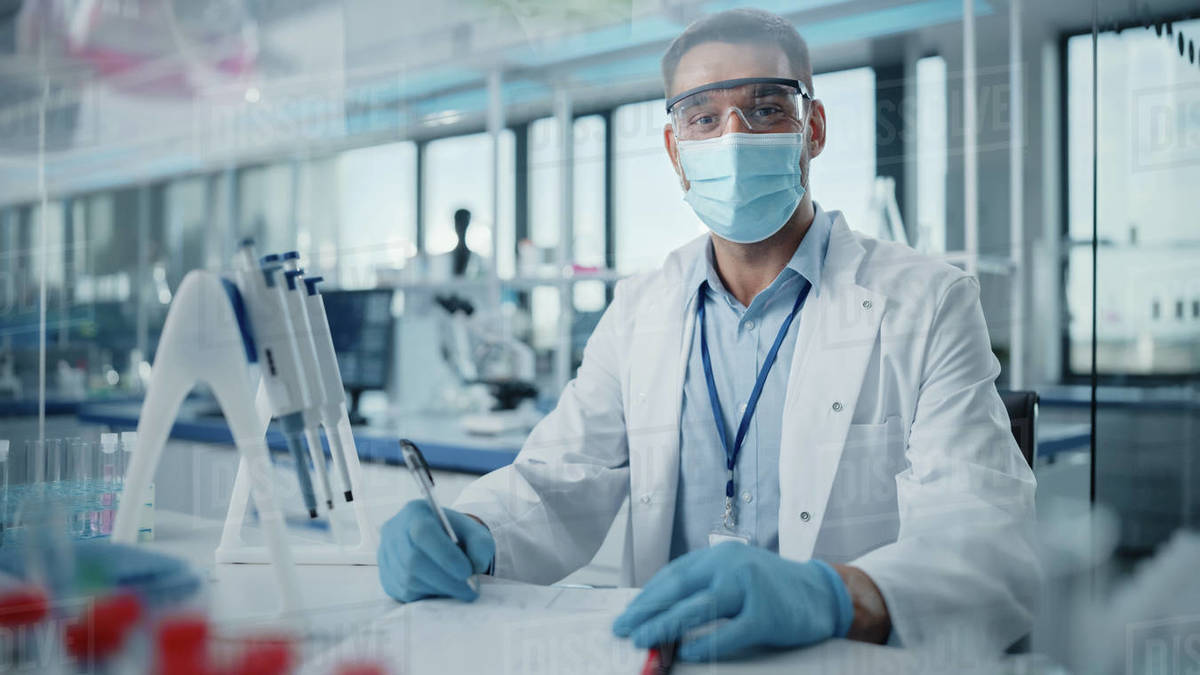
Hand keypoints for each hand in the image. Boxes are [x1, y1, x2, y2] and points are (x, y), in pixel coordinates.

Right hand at [377, 500, 494, 602]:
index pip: (423, 532)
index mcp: (415, 512)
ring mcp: (386, 555)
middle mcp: (394, 531)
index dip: (445, 555)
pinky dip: (428, 594)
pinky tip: (443, 589)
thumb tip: (475, 565)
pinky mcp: (386, 577)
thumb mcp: (475, 533)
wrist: (441, 543)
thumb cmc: (457, 536)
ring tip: (460, 590)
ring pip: (409, 579)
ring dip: (439, 589)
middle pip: (414, 560)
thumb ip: (481, 545)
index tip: (467, 572)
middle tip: (469, 590)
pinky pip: (404, 592)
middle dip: (446, 579)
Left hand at [612, 543, 852, 660]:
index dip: (647, 596)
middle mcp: (731, 565)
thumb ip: (703, 589)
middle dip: (647, 610)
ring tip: (644, 640)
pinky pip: (730, 631)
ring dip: (666, 625)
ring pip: (698, 608)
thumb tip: (660, 614)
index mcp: (718, 556)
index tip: (628, 614)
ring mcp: (750, 587)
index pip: (673, 575)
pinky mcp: (767, 613)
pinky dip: (707, 642)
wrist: (822, 592)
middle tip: (624, 628)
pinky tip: (687, 652)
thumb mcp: (734, 576)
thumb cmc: (772, 587)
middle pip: (679, 589)